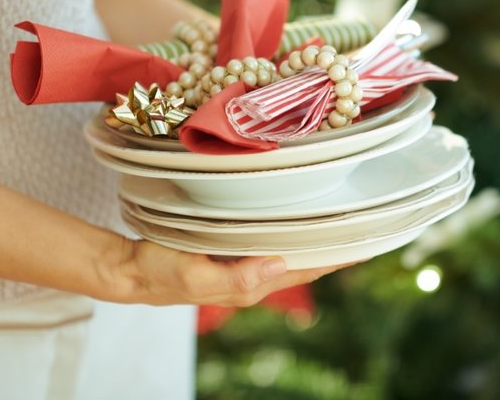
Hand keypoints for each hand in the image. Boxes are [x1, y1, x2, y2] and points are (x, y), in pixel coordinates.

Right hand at [108, 238, 351, 306]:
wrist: (129, 268)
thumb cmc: (158, 271)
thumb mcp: (193, 274)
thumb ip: (236, 276)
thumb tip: (280, 265)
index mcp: (251, 282)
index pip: (305, 268)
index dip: (336, 258)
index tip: (367, 243)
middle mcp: (254, 273)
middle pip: (306, 260)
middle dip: (336, 246)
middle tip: (369, 224)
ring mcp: (244, 261)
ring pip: (291, 249)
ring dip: (317, 237)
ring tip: (344, 220)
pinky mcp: (231, 247)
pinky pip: (271, 239)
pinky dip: (292, 230)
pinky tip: (299, 217)